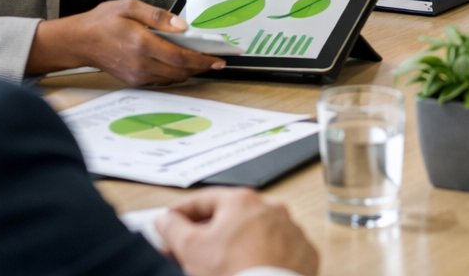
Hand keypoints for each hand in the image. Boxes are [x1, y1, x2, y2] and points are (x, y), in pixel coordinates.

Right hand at [28, 0, 222, 85]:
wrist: (78, 41)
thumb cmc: (103, 21)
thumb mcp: (129, 6)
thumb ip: (158, 15)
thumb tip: (183, 26)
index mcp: (142, 43)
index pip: (180, 57)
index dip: (202, 60)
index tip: (219, 58)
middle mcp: (140, 63)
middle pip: (180, 71)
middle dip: (201, 67)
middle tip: (217, 60)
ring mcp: (136, 75)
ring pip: (172, 78)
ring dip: (189, 71)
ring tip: (203, 61)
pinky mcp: (133, 80)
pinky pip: (160, 80)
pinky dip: (174, 74)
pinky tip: (182, 63)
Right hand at [155, 187, 317, 275]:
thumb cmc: (233, 271)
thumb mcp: (191, 248)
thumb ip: (173, 228)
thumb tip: (166, 219)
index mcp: (243, 201)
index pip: (204, 200)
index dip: (181, 213)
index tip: (169, 223)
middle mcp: (272, 209)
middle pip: (231, 217)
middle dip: (208, 232)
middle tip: (188, 249)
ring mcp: (291, 230)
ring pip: (256, 234)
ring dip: (237, 244)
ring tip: (220, 265)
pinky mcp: (303, 253)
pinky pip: (277, 251)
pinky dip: (262, 258)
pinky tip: (248, 269)